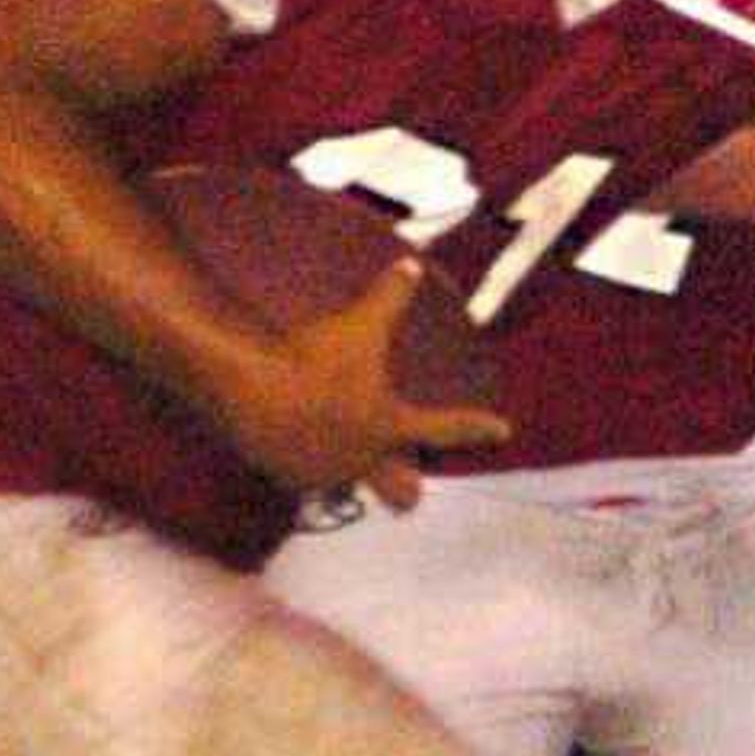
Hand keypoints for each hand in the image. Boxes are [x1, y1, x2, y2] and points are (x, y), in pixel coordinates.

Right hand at [210, 260, 511, 510]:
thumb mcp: (357, 325)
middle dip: (405, 488)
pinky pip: (306, 480)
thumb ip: (389, 297)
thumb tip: (412, 265)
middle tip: (412, 490)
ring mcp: (328, 474)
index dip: (476, 426)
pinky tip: (295, 455)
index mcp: (390, 425)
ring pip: (348, 486)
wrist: (251, 392)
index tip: (503, 429)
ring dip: (349, 477)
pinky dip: (305, 468)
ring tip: (339, 464)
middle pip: (400, 490)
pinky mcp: (290, 478)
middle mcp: (366, 459)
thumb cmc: (312, 359)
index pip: (446, 427)